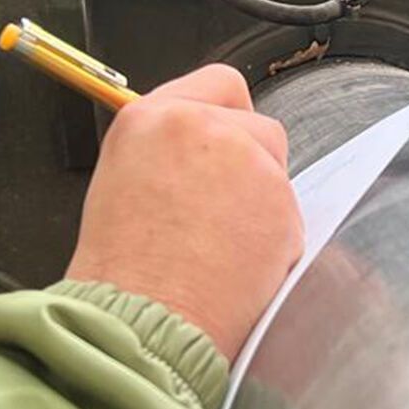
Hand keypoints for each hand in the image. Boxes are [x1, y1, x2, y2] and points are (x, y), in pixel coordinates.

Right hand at [65, 64, 301, 361]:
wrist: (138, 325)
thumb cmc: (119, 273)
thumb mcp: (121, 183)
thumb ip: (167, 152)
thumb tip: (201, 151)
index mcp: (151, 118)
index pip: (219, 84)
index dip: (226, 117)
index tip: (223, 144)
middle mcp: (202, 127)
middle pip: (258, 126)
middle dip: (249, 164)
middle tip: (216, 213)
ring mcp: (247, 162)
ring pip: (276, 172)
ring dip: (262, 203)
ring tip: (220, 248)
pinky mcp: (280, 204)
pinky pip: (289, 216)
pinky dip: (274, 240)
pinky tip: (238, 267)